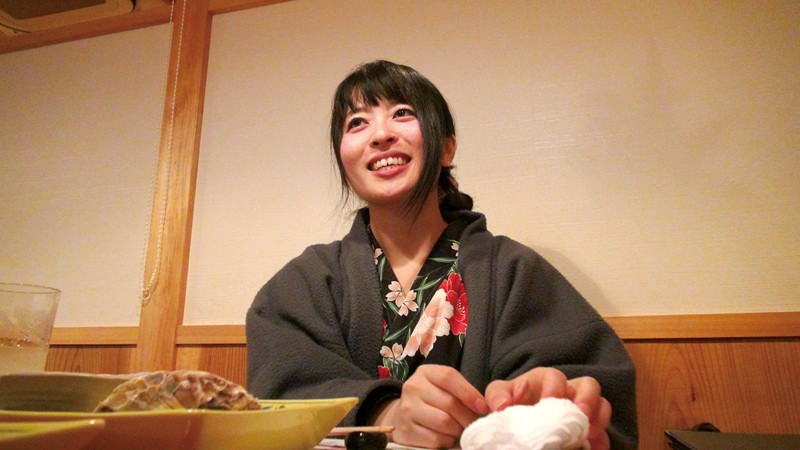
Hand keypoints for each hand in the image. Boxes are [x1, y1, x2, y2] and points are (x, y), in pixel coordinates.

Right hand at [372, 364, 488, 448]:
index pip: (449, 377)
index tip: (483, 407)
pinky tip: (446, 437)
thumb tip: (488, 406)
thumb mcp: (444, 388)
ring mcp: (407, 409)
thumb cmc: (432, 401)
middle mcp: (413, 387)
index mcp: (426, 372)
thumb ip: (462, 391)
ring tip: (459, 430)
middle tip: (475, 425)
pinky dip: (446, 441)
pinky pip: (435, 439)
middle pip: (450, 403)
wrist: (403, 416)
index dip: (469, 393)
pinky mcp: (406, 430)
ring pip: (444, 423)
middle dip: (468, 417)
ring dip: (457, 431)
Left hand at [484, 367, 611, 449]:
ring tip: (587, 436)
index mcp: (544, 381)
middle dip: (587, 400)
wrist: (516, 424)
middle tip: (580, 416)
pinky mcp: (588, 429)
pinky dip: (601, 441)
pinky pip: (603, 432)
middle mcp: (567, 391)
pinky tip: (594, 448)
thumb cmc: (508, 402)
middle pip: (589, 385)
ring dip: (598, 419)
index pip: (554, 376)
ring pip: (601, 406)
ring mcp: (581, 409)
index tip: (549, 401)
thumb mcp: (499, 395)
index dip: (554, 387)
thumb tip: (503, 406)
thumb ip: (497, 396)